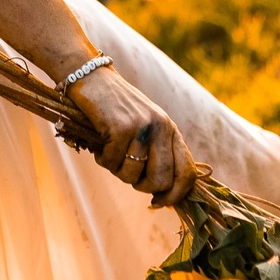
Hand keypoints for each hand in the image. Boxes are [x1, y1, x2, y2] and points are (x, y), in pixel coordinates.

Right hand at [66, 66, 195, 205]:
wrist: (92, 76)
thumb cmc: (117, 107)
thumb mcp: (146, 125)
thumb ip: (157, 152)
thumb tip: (162, 192)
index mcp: (171, 130)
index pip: (187, 172)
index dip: (175, 195)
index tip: (159, 202)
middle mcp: (161, 128)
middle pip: (160, 180)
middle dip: (141, 186)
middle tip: (127, 174)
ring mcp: (142, 127)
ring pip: (132, 175)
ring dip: (117, 170)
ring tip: (110, 152)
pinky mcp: (120, 127)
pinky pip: (111, 162)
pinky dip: (102, 158)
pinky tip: (100, 142)